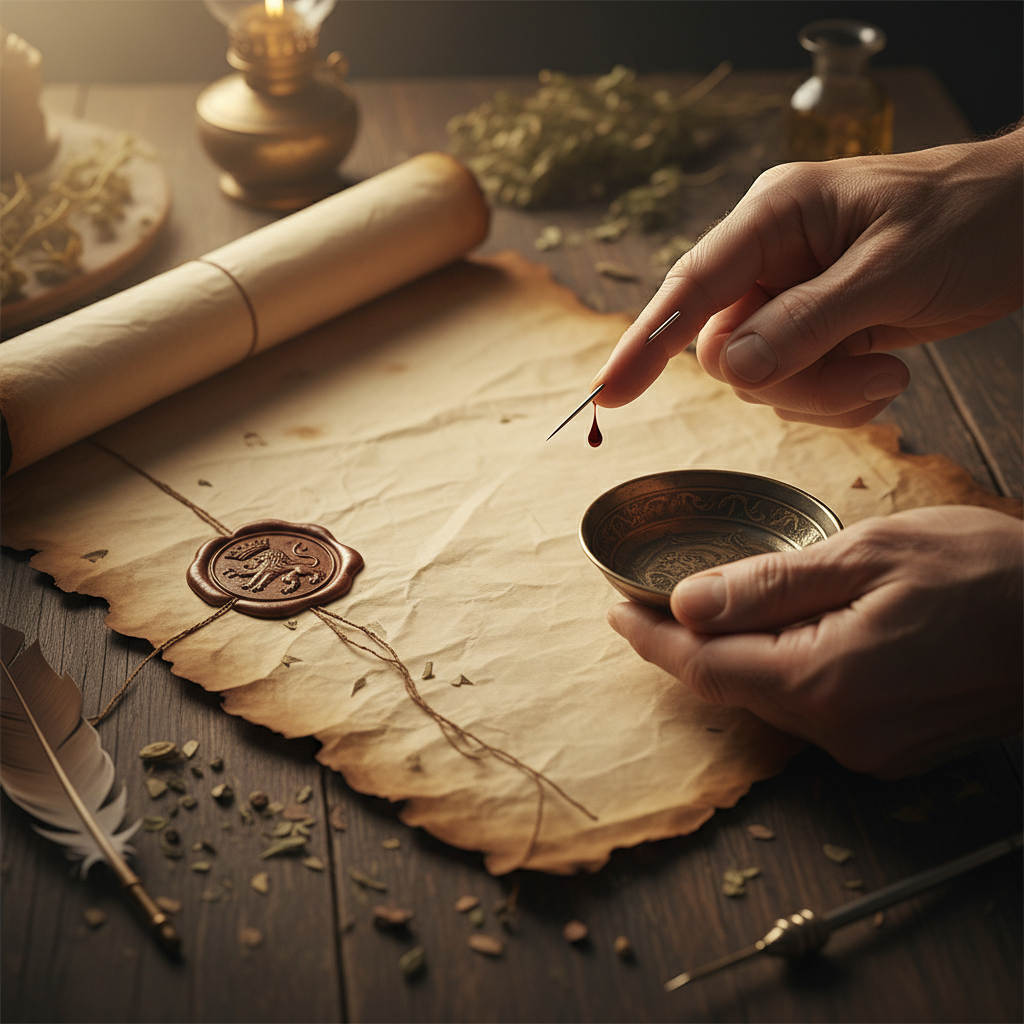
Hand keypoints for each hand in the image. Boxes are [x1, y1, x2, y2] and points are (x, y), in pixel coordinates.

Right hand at [593, 128, 1023, 426]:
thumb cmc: (970, 220)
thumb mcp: (892, 271)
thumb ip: (807, 322)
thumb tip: (730, 369)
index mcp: (775, 217)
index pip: (691, 287)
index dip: (645, 343)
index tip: (608, 395)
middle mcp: (770, 258)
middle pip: (728, 349)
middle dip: (790, 379)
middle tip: (864, 373)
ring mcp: (791, 297)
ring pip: (762, 376)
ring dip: (824, 392)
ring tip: (889, 368)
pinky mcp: (817, 330)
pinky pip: (797, 385)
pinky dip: (840, 396)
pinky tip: (886, 369)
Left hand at [606, 506, 1022, 777]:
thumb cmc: (987, 571)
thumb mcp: (869, 553)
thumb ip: (770, 584)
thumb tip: (687, 602)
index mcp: (825, 681)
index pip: (705, 667)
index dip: (650, 639)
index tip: (613, 610)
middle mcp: (841, 731)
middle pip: (730, 687)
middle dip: (684, 645)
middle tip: (648, 601)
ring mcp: (870, 748)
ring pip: (768, 699)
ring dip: (731, 657)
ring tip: (704, 609)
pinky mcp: (892, 747)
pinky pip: (809, 708)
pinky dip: (779, 670)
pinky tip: (775, 634)